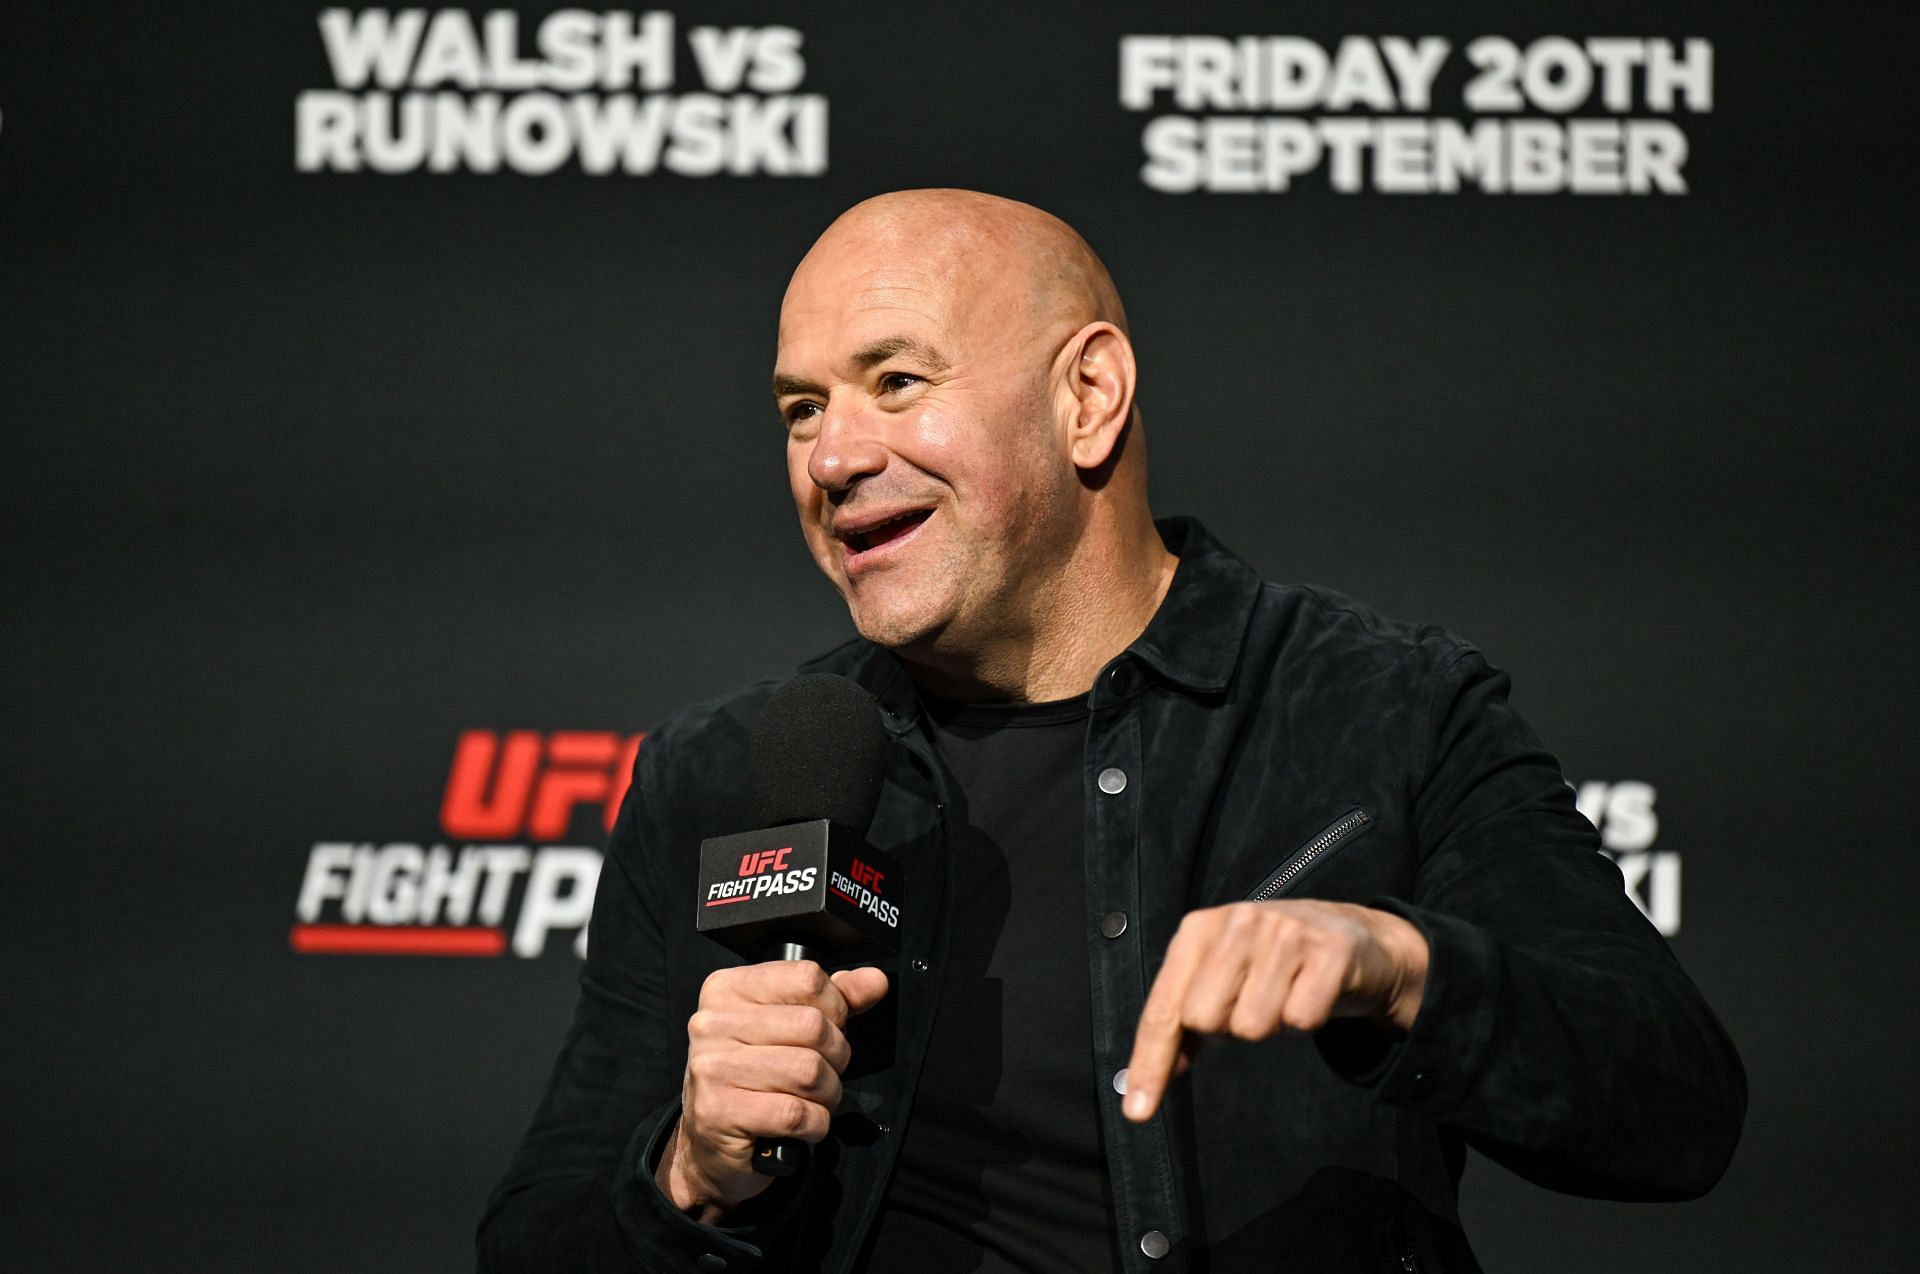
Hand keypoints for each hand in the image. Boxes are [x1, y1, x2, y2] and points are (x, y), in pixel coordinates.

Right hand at [657, 960, 889, 1220]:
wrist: (710, 1142)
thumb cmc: (755, 1078)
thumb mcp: (791, 1027)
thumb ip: (835, 1000)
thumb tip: (875, 980)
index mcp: (728, 989)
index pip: (807, 978)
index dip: (834, 1009)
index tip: (826, 1031)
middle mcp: (712, 1023)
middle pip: (813, 1026)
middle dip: (835, 1057)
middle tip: (821, 1075)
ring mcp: (711, 1067)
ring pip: (809, 1071)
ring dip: (826, 1094)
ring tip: (812, 1100)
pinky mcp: (718, 1112)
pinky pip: (796, 1113)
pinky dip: (814, 1124)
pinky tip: (801, 1126)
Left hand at [1122, 900, 1427, 1121]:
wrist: (1353, 937)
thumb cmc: (1272, 965)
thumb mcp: (1220, 980)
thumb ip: (1181, 1028)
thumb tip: (1143, 1085)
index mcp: (1199, 929)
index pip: (1165, 1008)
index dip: (1150, 1062)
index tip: (1139, 1111)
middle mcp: (1238, 922)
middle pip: (1205, 1020)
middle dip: (1226, 1029)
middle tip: (1252, 1002)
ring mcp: (1285, 932)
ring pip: (1253, 1025)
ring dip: (1270, 1024)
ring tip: (1283, 995)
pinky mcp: (1329, 951)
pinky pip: (1302, 1020)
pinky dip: (1306, 1019)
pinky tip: (1312, 993)